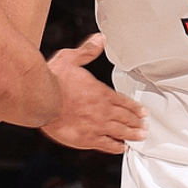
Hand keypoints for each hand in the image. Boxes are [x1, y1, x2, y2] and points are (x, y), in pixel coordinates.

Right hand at [41, 34, 146, 153]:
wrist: (42, 99)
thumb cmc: (53, 80)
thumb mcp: (70, 58)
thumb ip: (87, 51)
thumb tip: (99, 40)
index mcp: (100, 92)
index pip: (123, 101)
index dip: (134, 107)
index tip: (142, 112)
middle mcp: (102, 110)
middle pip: (125, 117)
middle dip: (136, 122)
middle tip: (145, 126)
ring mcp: (96, 125)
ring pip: (120, 131)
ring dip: (132, 134)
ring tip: (140, 136)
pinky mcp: (86, 138)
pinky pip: (106, 144)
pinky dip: (116, 146)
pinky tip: (121, 147)